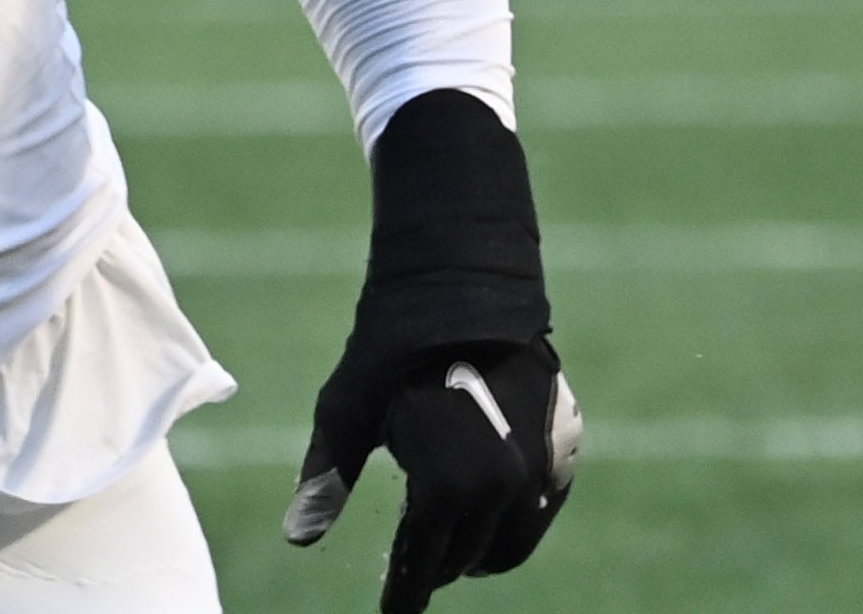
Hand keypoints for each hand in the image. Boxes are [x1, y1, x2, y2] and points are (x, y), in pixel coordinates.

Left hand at [289, 91, 576, 612]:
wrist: (464, 280)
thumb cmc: (391, 344)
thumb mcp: (345, 409)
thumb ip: (325, 477)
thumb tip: (298, 539)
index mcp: (448, 486)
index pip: (423, 567)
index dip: (403, 595)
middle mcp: (505, 486)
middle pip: (466, 560)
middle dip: (435, 570)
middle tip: (411, 577)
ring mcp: (542, 468)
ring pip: (510, 543)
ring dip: (478, 553)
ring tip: (447, 555)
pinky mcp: (564, 446)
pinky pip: (540, 510)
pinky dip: (512, 522)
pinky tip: (486, 516)